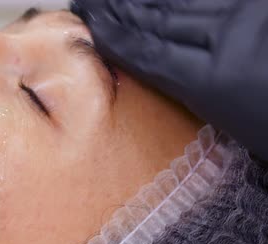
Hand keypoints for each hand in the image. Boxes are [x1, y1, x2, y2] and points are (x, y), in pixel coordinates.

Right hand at [71, 0, 267, 160]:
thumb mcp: (245, 133)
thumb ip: (206, 99)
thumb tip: (171, 73)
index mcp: (216, 83)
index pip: (149, 53)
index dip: (116, 35)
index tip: (91, 25)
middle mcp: (227, 43)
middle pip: (159, 21)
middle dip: (121, 10)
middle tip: (93, 1)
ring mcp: (249, 15)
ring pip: (183, 2)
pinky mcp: (262, 4)